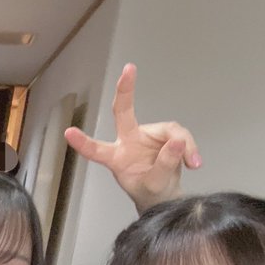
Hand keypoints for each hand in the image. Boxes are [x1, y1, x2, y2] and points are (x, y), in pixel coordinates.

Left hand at [64, 63, 200, 213]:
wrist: (165, 196)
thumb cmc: (150, 190)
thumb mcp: (155, 185)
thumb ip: (164, 165)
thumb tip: (177, 142)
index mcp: (116, 158)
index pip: (96, 150)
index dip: (83, 143)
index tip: (68, 133)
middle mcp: (128, 141)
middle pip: (124, 112)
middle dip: (125, 91)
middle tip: (129, 69)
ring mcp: (147, 135)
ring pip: (169, 130)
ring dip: (183, 145)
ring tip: (193, 163)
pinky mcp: (165, 134)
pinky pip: (181, 135)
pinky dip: (190, 147)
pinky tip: (195, 163)